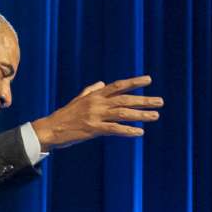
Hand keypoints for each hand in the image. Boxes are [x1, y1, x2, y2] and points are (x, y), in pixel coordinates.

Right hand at [31, 76, 162, 149]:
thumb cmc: (66, 115)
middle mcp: (97, 103)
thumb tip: (102, 83)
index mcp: (95, 95)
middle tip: (160, 102)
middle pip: (125, 99)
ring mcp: (95, 115)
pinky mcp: (93, 129)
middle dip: (144, 100)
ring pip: (122, 113)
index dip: (134, 82)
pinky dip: (128, 131)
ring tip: (155, 116)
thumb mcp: (79, 100)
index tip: (149, 80)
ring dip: (140, 115)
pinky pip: (114, 129)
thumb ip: (91, 90)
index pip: (118, 86)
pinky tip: (140, 132)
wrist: (50, 129)